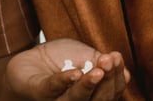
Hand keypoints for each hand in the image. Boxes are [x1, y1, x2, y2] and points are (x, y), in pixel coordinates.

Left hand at [5, 38, 129, 99]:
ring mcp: (56, 100)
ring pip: (76, 99)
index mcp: (91, 96)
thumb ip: (100, 63)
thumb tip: (125, 73)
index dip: (116, 77)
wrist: (28, 61)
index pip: (110, 92)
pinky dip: (65, 81)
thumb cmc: (58, 61)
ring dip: (89, 84)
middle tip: (110, 60)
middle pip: (98, 99)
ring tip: (98, 70)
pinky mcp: (38, 92)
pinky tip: (75, 73)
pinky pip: (52, 88)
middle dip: (107, 79)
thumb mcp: (84, 55)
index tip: (117, 57)